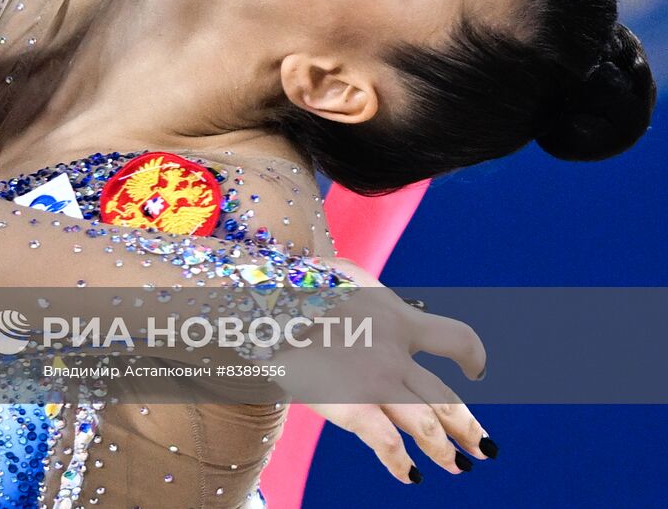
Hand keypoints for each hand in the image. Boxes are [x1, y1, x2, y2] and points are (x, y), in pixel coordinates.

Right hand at [274, 258, 492, 483]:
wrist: (264, 305)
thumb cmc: (293, 286)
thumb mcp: (338, 272)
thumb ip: (362, 284)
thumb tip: (363, 289)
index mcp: (397, 318)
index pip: (455, 338)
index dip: (473, 357)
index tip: (477, 372)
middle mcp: (395, 352)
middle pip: (446, 397)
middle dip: (469, 427)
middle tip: (485, 450)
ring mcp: (375, 381)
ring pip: (426, 425)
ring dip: (445, 451)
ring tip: (457, 468)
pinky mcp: (351, 405)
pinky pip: (387, 443)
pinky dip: (401, 463)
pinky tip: (410, 476)